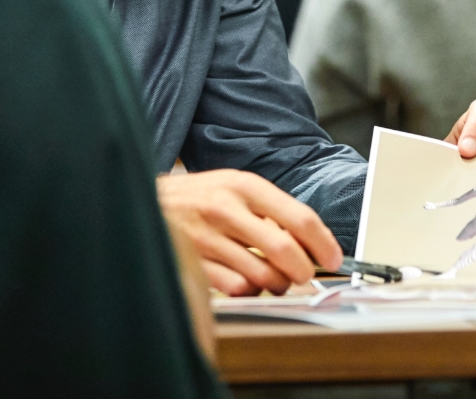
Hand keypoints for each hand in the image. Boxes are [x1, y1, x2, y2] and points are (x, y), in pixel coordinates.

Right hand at [156, 169, 342, 295]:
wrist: (142, 200)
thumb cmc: (197, 197)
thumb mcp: (234, 188)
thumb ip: (269, 210)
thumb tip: (310, 242)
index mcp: (244, 185)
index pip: (299, 217)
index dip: (323, 243)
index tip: (333, 258)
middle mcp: (226, 208)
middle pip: (284, 250)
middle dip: (303, 270)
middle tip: (305, 274)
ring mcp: (207, 237)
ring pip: (262, 274)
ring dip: (276, 283)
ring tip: (273, 277)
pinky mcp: (193, 262)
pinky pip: (236, 288)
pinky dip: (248, 290)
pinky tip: (244, 279)